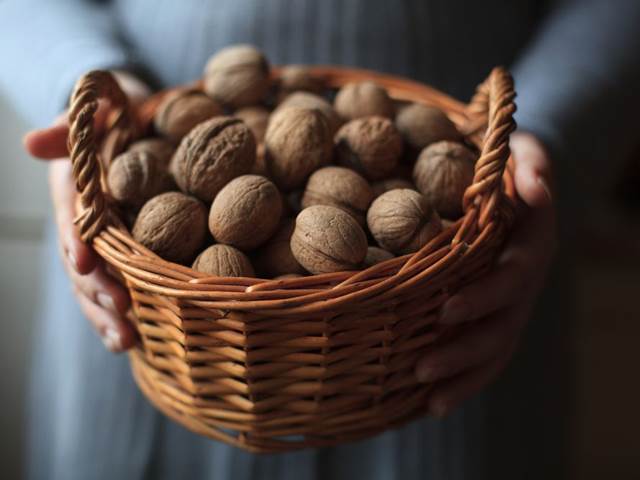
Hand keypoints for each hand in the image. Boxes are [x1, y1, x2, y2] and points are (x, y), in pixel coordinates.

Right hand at [24, 71, 150, 351]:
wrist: (123, 132)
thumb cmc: (108, 123)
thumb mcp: (89, 116)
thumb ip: (68, 130)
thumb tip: (32, 143)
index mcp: (73, 194)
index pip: (72, 220)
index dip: (77, 240)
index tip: (85, 262)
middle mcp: (80, 227)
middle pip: (82, 265)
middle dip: (98, 290)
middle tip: (120, 312)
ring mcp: (97, 247)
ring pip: (94, 287)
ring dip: (106, 316)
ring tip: (126, 342)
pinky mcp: (117, 259)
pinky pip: (116, 290)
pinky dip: (120, 317)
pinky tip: (136, 343)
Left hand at [415, 131, 555, 415]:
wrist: (520, 188)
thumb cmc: (510, 167)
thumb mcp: (525, 152)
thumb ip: (532, 163)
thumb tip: (534, 181)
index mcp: (531, 246)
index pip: (512, 278)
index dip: (483, 297)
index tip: (446, 310)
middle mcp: (524, 284)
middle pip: (501, 326)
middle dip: (462, 350)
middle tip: (421, 368)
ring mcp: (512, 306)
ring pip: (493, 350)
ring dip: (461, 377)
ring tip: (426, 399)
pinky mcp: (495, 317)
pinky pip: (483, 356)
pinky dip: (462, 381)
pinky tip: (430, 404)